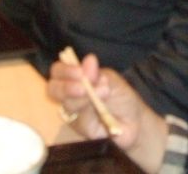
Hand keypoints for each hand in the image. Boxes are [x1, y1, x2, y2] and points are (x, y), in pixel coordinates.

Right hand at [48, 54, 166, 171]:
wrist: (134, 122)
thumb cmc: (121, 97)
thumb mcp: (113, 81)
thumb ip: (98, 73)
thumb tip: (88, 60)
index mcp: (75, 78)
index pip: (58, 71)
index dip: (64, 70)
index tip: (80, 71)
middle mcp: (70, 94)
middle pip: (53, 88)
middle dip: (66, 86)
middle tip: (83, 87)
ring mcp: (73, 112)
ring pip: (66, 104)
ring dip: (83, 98)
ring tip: (103, 94)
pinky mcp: (79, 128)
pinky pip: (78, 120)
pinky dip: (91, 113)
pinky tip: (103, 110)